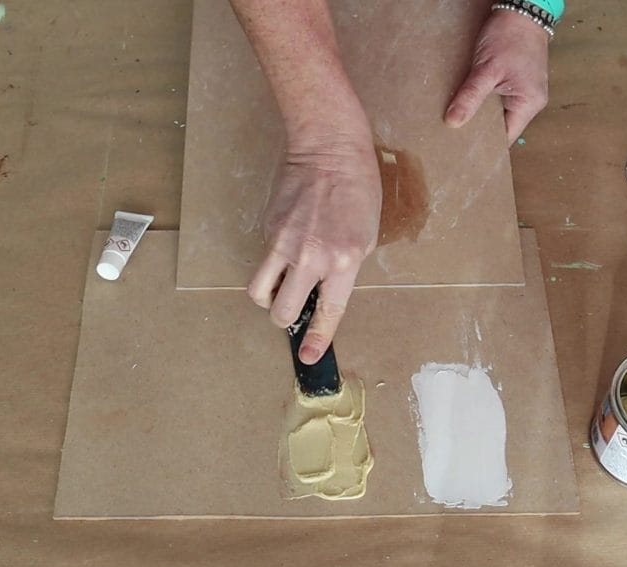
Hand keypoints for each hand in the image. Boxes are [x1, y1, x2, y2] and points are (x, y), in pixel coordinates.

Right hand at [247, 132, 381, 364]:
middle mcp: (311, 257)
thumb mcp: (366, 235)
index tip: (310, 357)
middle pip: (282, 311)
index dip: (317, 338)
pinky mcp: (268, 229)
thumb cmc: (358, 188)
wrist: (329, 149)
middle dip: (285, 318)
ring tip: (280, 287)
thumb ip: (344, 267)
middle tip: (292, 308)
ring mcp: (285, 243)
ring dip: (268, 298)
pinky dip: (272, 263)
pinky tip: (288, 243)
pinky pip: (264, 260)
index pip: (328, 311)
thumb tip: (322, 288)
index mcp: (344, 261)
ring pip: (260, 292)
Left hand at [444, 9, 549, 142]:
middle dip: (479, 130)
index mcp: (528, 105)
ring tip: (457, 120)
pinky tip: (467, 101)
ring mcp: (523, 91)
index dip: (485, 145)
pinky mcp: (515, 81)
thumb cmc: (510, 36)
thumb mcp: (487, 69)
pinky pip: (497, 98)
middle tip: (453, 137)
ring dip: (479, 113)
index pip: (505, 138)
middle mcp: (529, 102)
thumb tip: (453, 122)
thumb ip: (470, 96)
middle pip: (501, 127)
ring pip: (497, 112)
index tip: (461, 150)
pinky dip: (483, 100)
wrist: (522, 9)